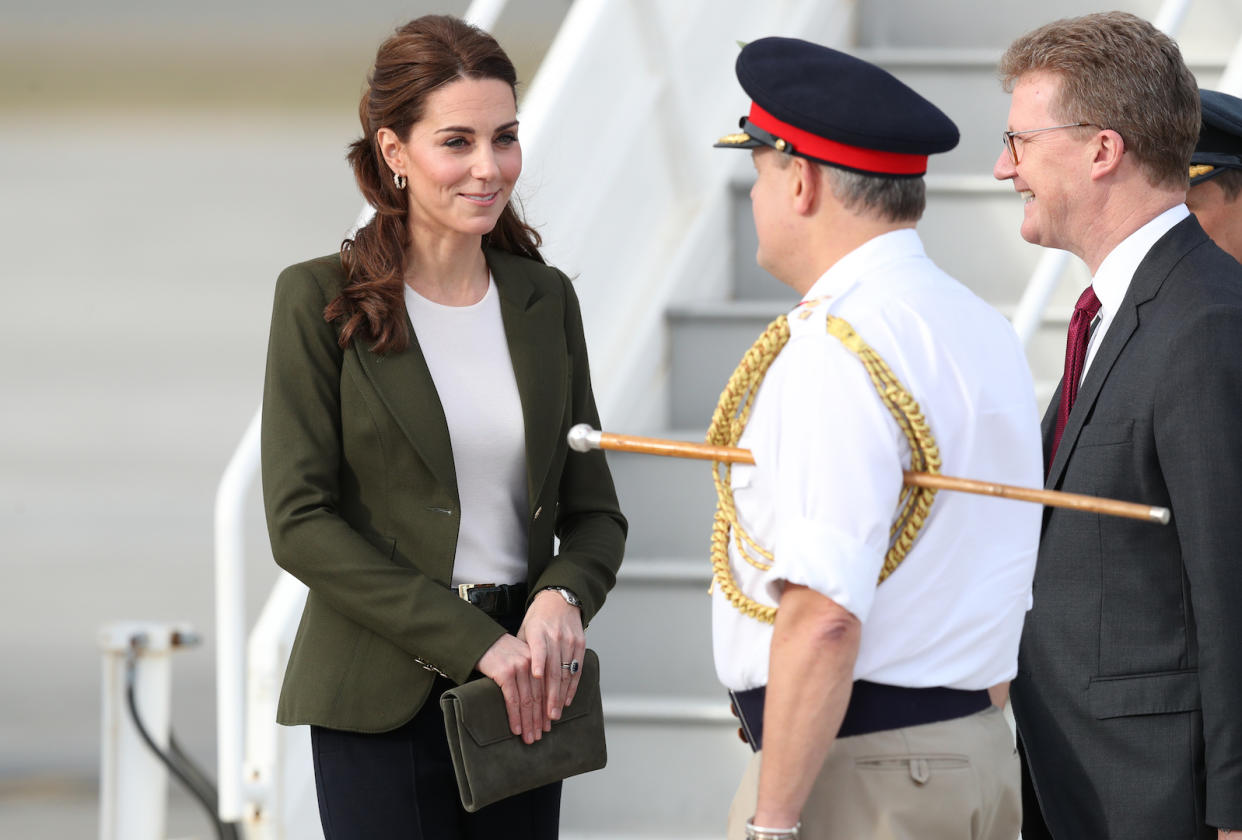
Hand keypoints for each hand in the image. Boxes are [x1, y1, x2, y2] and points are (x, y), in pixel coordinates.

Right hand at [475, 633, 544, 743]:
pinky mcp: (505, 673)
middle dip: (539, 719)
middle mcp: (532, 663)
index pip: (545, 688)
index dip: (547, 708)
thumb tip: (533, 700)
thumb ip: (528, 673)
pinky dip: (515, 717)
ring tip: (530, 737)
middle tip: (539, 736)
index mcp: (537, 660)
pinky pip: (512, 700)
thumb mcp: (517, 657)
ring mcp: (519, 667)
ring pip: (527, 701)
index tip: (548, 724)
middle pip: (538, 697)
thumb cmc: (496, 651)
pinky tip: (516, 729)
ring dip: (528, 722)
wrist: (477, 640)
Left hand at [518, 589, 585, 724]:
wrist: (560, 600)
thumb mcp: (525, 629)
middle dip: (551, 696)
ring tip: (554, 714)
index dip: (538, 663)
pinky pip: (577, 670)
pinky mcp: (580, 644)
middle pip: (554, 670)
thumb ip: (521, 651)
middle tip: (547, 716)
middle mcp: (556, 637)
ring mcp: (570, 641)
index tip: (535, 678)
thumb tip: (508, 676)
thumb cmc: (537, 618)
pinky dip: (572, 687)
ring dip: (560, 696)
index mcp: (538, 632)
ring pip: (566, 673)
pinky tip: (566, 700)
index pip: (539, 650)